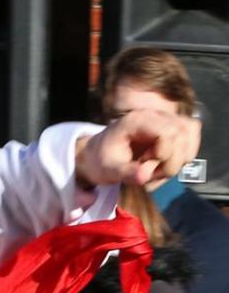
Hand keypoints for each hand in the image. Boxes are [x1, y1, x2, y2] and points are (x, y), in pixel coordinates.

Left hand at [75, 109, 200, 188]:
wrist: (100, 155)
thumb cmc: (103, 160)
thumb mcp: (108, 169)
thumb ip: (126, 172)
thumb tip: (143, 177)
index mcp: (137, 120)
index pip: (168, 132)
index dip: (163, 154)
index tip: (144, 166)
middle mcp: (155, 115)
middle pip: (181, 136)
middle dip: (169, 162)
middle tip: (148, 173)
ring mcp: (167, 120)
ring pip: (189, 139)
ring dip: (176, 162)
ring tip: (154, 171)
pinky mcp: (175, 129)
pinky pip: (191, 141)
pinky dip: (182, 158)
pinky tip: (164, 166)